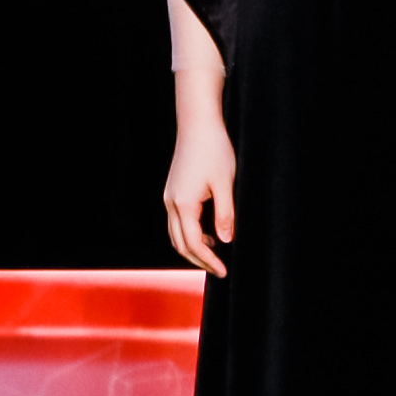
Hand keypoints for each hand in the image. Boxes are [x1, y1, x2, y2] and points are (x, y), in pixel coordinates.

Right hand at [163, 118, 237, 276]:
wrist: (197, 124)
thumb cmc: (213, 150)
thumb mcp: (225, 184)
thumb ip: (225, 215)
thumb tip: (225, 241)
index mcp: (183, 204)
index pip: (194, 244)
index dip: (209, 261)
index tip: (224, 271)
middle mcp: (171, 203)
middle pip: (180, 244)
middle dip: (198, 260)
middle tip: (218, 269)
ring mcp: (169, 197)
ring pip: (175, 234)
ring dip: (192, 248)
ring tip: (214, 255)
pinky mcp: (172, 191)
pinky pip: (176, 222)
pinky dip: (189, 234)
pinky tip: (208, 234)